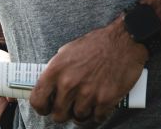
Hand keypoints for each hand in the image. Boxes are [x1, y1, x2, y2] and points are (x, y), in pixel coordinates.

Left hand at [28, 18, 146, 125]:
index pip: (37, 100)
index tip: (46, 108)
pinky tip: (97, 108)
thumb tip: (50, 85)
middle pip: (58, 115)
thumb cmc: (95, 44)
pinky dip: (97, 116)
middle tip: (68, 108)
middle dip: (63, 114)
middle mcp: (69, 84)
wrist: (123, 42)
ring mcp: (88, 94)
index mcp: (56, 70)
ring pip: (78, 118)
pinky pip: (96, 119)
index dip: (41, 108)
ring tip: (85, 105)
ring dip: (81, 115)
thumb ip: (56, 70)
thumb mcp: (67, 51)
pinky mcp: (106, 100)